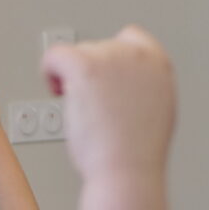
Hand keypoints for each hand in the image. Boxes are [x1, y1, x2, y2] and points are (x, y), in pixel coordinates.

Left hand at [41, 28, 173, 175]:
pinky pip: (55, 55)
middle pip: (99, 47)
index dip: (111, 60)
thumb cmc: (135, 153)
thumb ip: (142, 86)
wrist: (127, 171)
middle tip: (89, 104)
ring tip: (80, 108)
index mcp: (159, 64)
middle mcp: (137, 55)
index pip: (131, 38)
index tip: (104, 82)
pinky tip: (56, 91)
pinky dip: (49, 71)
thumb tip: (120, 81)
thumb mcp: (156, 109)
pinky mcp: (85, 66)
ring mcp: (111, 58)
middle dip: (90, 73)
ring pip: (77, 54)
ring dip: (71, 77)